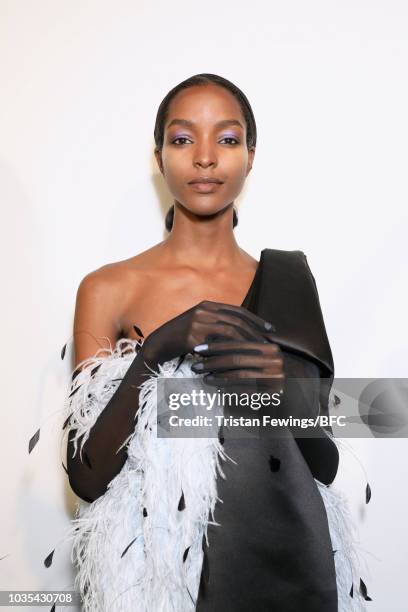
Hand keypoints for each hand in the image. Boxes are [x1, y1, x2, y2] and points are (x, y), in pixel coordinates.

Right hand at [140, 300, 277, 370]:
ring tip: (258, 352)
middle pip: (237, 319)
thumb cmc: (181, 338)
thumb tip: (243, 331)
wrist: (158, 345)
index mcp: (207, 305)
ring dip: (247, 342)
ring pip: (230, 331)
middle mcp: (203, 310)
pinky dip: (231, 352)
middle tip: (269, 343)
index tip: (271, 329)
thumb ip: (218, 324)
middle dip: (255, 332)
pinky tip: (241, 360)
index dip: (256, 319)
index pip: (238, 310)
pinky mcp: (192, 337)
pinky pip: (217, 345)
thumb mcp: (201, 326)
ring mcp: (197, 322)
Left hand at [190, 339, 284, 394]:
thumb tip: (215, 338)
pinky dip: (226, 386)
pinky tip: (213, 384)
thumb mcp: (260, 356)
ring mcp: (275, 378)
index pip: (238, 344)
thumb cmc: (268, 371)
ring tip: (201, 374)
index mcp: (270, 348)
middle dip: (213, 361)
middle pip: (236, 359)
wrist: (295, 392)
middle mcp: (275, 361)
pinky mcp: (272, 394)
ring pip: (238, 375)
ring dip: (216, 375)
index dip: (216, 345)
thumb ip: (245, 347)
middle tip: (195, 363)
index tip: (198, 348)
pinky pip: (243, 389)